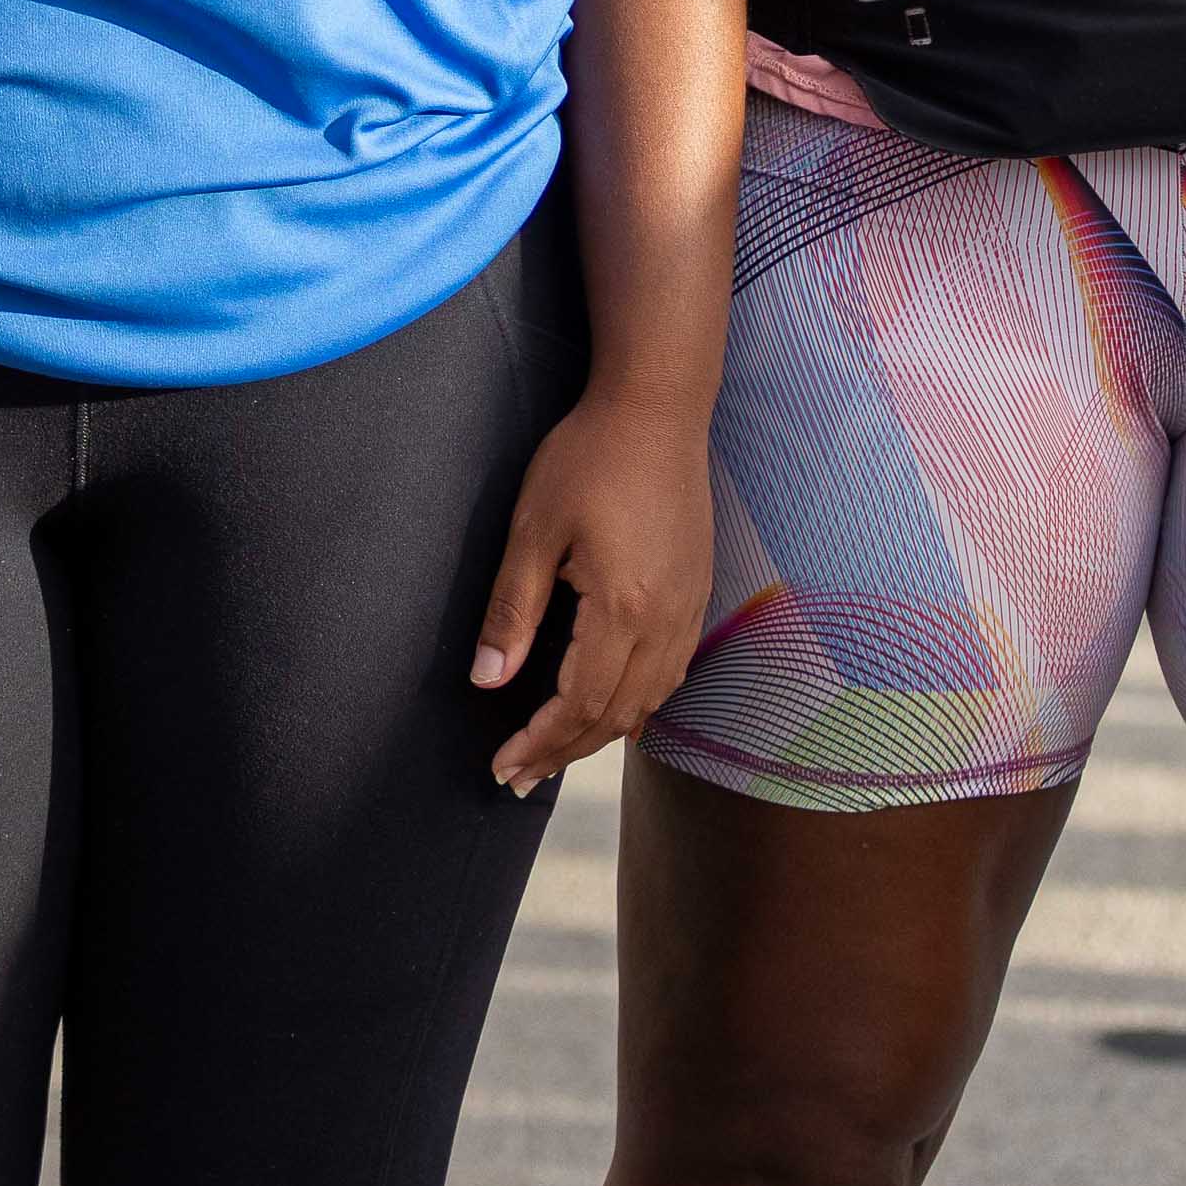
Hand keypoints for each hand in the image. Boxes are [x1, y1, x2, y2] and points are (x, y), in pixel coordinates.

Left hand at [475, 382, 714, 796]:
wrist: (658, 407)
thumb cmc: (589, 457)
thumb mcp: (534, 529)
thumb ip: (513, 611)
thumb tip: (488, 679)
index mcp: (623, 610)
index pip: (579, 705)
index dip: (539, 744)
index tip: (502, 767)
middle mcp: (666, 621)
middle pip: (616, 716)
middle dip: (564, 752)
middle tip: (519, 777)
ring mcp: (689, 608)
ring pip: (650, 701)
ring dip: (601, 735)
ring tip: (557, 752)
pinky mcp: (697, 591)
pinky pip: (671, 672)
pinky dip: (638, 704)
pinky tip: (613, 709)